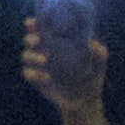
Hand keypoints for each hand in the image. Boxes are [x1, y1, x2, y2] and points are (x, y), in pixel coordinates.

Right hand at [37, 0, 116, 118]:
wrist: (84, 102)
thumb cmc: (90, 79)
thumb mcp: (98, 67)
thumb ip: (99, 56)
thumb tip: (95, 44)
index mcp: (56, 43)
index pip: (40, 29)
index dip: (34, 23)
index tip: (33, 22)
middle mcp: (44, 52)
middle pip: (29, 40)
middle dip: (30, 38)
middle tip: (38, 40)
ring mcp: (38, 66)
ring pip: (26, 55)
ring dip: (32, 56)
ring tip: (44, 60)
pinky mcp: (36, 79)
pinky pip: (28, 73)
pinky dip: (35, 74)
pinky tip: (46, 77)